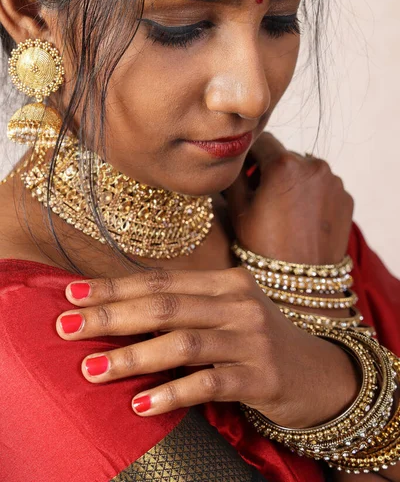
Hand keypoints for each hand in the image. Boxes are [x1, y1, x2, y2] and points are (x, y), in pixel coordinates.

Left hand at [56, 267, 357, 425]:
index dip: (115, 287)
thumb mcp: (227, 314)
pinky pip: (209, 383)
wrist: (321, 372)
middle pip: (165, 306)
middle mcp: (238, 303)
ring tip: (92, 370)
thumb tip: (123, 314)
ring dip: (133, 357)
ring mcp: (252, 339)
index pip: (161, 281)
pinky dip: (173, 393)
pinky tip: (141, 404)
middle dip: (111, 316)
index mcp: (226, 281)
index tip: (73, 293)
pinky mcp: (262, 377)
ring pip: (182, 343)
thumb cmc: (260, 341)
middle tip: (67, 327)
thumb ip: (186, 309)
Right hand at [226, 132, 353, 263]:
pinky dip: (312, 196)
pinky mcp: (346, 197)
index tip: (245, 173)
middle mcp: (314, 166)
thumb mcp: (239, 209)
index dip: (249, 155)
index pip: (262, 141)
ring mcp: (334, 182)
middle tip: (262, 198)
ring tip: (284, 211)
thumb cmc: (264, 247)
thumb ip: (234, 175)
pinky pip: (323, 187)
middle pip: (285, 156)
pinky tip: (301, 219)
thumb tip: (233, 160)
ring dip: (294, 182)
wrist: (301, 282)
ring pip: (306, 171)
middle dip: (272, 170)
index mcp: (284, 165)